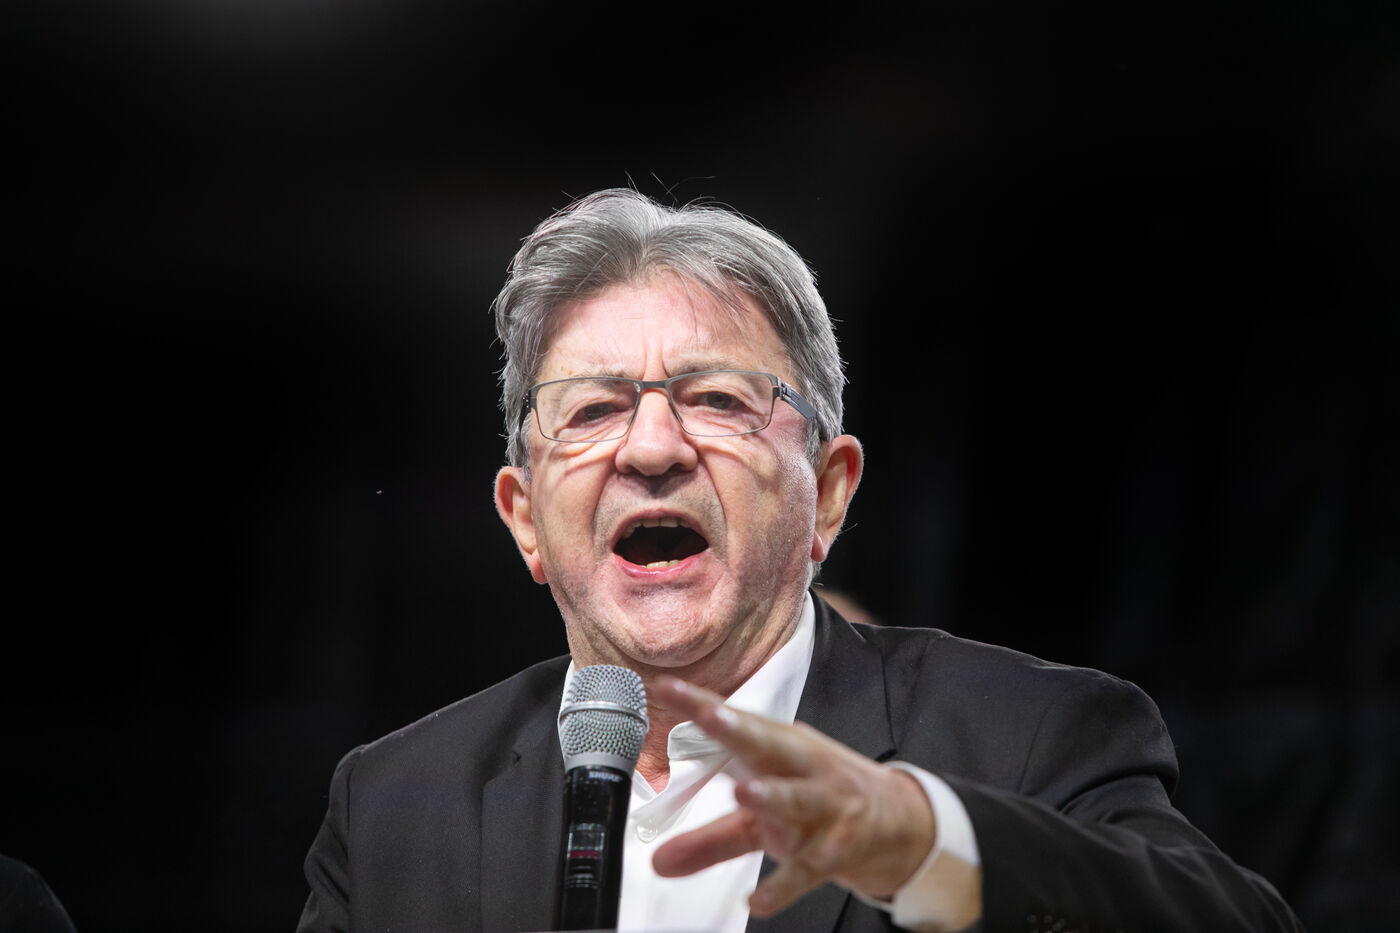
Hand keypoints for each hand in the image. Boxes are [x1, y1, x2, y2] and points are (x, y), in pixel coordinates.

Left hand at [649, 676, 937, 916]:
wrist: (898, 822)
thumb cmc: (823, 800)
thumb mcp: (765, 816)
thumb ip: (709, 839)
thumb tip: (658, 862)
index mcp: (782, 749)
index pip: (737, 722)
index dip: (700, 704)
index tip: (667, 688)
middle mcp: (803, 769)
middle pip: (768, 744)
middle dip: (738, 729)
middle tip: (711, 716)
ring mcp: (825, 806)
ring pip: (797, 797)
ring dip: (772, 794)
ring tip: (745, 793)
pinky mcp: (838, 847)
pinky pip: (808, 868)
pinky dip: (783, 885)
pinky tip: (758, 900)